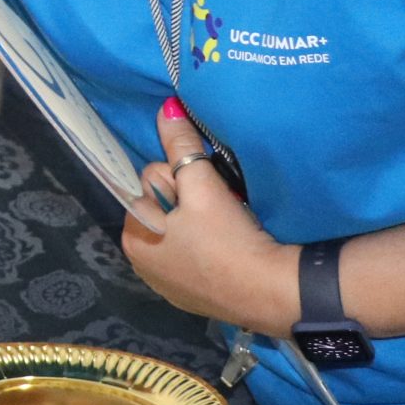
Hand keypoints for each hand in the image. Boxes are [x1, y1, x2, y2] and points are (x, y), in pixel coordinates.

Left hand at [123, 102, 299, 330]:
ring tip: (227, 227)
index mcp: (133, 239)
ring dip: (201, 221)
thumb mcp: (202, 186)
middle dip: (188, 201)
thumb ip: (181, 148)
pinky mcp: (196, 295)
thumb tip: (165, 109)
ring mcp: (169, 283)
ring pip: (182, 229)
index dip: (178, 180)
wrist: (272, 294)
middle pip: (164, 207)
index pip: (147, 185)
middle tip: (218, 209)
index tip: (204, 193)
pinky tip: (230, 247)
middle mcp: (142, 264)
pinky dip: (210, 246)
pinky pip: (197, 254)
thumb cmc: (227, 239)